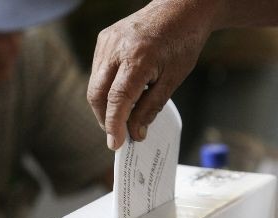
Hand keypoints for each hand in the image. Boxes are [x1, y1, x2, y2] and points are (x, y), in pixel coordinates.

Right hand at [88, 0, 222, 149]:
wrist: (181, 9)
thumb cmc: (182, 42)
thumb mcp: (173, 80)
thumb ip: (151, 107)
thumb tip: (135, 132)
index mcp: (138, 58)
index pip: (116, 99)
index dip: (114, 125)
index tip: (116, 144)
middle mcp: (116, 48)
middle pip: (97, 94)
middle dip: (104, 119)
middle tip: (117, 134)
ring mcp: (107, 41)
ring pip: (94, 84)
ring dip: (104, 105)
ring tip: (122, 115)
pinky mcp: (104, 39)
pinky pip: (98, 70)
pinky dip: (105, 88)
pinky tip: (121, 93)